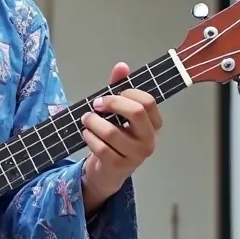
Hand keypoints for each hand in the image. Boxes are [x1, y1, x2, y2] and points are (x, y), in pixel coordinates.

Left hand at [80, 62, 161, 209]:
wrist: (107, 172)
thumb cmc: (115, 137)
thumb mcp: (118, 113)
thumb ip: (119, 89)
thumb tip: (121, 66)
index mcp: (153, 124)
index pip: (148, 101)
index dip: (126, 93)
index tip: (110, 95)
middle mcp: (150, 140)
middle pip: (136, 112)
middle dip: (112, 103)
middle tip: (95, 104)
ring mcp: (136, 156)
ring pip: (112, 131)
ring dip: (93, 122)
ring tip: (86, 119)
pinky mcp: (119, 167)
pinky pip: (101, 148)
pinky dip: (89, 137)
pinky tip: (86, 134)